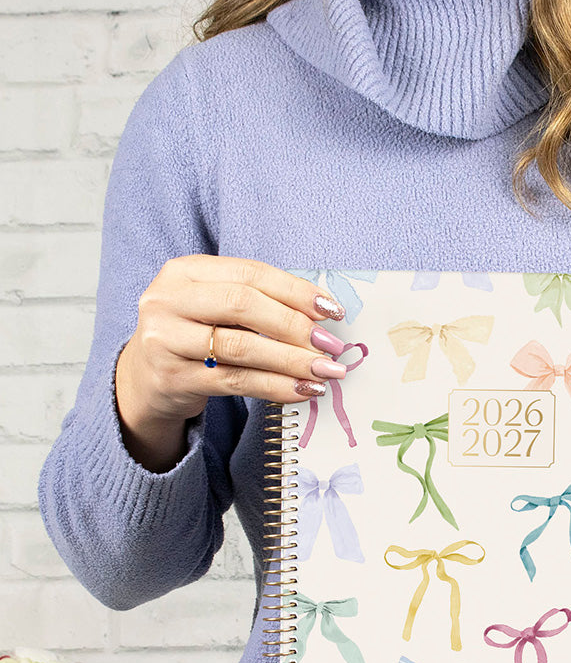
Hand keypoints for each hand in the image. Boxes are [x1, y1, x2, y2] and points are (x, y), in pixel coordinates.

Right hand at [115, 256, 347, 470]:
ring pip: (241, 347)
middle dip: (295, 326)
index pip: (250, 274)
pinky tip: (302, 390)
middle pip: (243, 305)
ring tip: (325, 371)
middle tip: (331, 345)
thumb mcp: (216, 307)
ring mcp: (166, 340)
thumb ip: (260, 302)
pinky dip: (275, 387)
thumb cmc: (194, 335)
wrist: (144, 377)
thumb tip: (322, 315)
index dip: (296, 291)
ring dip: (291, 360)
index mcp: (185, 272)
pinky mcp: (173, 379)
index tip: (333, 311)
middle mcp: (168, 300)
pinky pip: (235, 382)